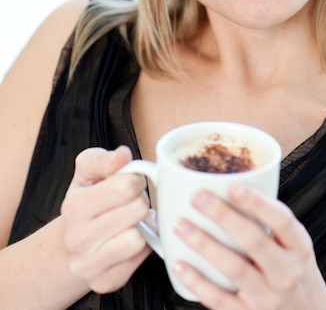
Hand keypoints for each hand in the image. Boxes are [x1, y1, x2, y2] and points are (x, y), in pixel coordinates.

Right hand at [61, 146, 151, 292]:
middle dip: (139, 202)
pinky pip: (140, 259)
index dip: (135, 180)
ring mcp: (89, 264)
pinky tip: (128, 240)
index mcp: (74, 206)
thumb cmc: (88, 199)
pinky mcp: (105, 282)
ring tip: (130, 222)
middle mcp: (77, 239)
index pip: (125, 187)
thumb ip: (104, 159)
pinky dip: (141, 248)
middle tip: (129, 204)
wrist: (72, 242)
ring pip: (138, 238)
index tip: (128, 184)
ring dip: (142, 227)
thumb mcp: (88, 172)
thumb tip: (122, 155)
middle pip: (137, 210)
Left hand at [172, 185, 325, 309]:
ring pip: (233, 268)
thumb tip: (229, 188)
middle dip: (223, 215)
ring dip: (204, 245)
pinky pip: (219, 299)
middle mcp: (286, 271)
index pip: (281, 220)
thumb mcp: (296, 248)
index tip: (232, 186)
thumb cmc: (296, 277)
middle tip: (197, 197)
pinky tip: (179, 264)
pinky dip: (197, 281)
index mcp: (298, 247)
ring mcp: (268, 297)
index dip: (257, 202)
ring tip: (181, 226)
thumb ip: (270, 224)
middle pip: (254, 240)